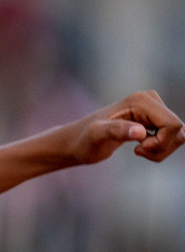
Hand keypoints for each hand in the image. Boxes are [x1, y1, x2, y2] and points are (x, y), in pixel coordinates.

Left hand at [66, 90, 184, 164]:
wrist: (78, 141)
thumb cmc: (84, 140)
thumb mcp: (96, 137)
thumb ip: (116, 131)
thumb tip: (141, 132)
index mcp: (141, 100)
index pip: (173, 125)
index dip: (162, 142)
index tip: (139, 147)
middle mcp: (151, 100)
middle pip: (179, 131)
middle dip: (162, 147)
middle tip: (137, 151)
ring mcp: (154, 109)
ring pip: (179, 135)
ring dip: (161, 150)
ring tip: (138, 151)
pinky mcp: (155, 119)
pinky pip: (173, 137)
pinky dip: (160, 149)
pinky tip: (140, 148)